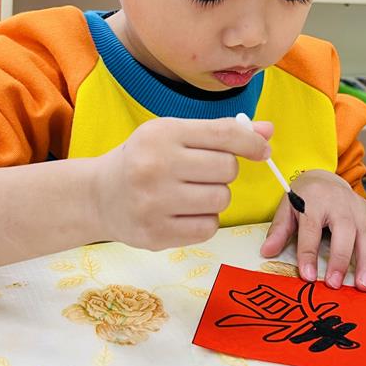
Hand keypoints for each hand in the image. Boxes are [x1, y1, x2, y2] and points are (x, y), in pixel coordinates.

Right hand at [93, 117, 272, 250]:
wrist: (98, 195)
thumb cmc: (144, 159)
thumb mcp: (174, 135)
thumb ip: (220, 132)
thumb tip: (267, 131)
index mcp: (162, 134)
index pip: (224, 134)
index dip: (252, 142)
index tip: (262, 150)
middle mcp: (156, 166)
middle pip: (227, 169)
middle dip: (225, 171)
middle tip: (203, 173)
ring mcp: (154, 203)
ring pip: (221, 200)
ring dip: (216, 198)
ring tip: (191, 193)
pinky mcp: (156, 234)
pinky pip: (208, 228)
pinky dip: (204, 221)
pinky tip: (183, 213)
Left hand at [260, 170, 365, 290]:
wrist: (324, 178)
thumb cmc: (304, 198)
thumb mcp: (287, 209)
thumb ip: (279, 231)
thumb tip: (266, 253)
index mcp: (314, 201)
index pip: (311, 230)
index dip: (308, 254)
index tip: (308, 277)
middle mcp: (339, 203)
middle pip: (344, 231)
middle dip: (341, 260)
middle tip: (336, 285)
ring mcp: (358, 207)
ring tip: (364, 286)